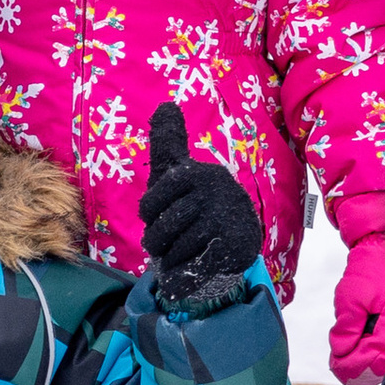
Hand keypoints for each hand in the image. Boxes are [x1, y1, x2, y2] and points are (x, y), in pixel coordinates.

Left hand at [138, 104, 263, 312]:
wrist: (235, 242)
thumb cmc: (196, 205)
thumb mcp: (179, 173)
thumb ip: (169, 142)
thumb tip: (165, 105)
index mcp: (197, 172)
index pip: (150, 204)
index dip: (150, 217)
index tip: (161, 214)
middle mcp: (215, 190)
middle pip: (161, 230)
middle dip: (159, 243)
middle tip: (169, 241)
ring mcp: (227, 219)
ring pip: (176, 251)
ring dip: (173, 260)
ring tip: (185, 253)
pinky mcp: (235, 248)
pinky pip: (193, 269)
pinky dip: (183, 278)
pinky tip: (188, 273)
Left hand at [327, 228, 384, 384]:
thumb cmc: (371, 270)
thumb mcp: (350, 299)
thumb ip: (346, 330)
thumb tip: (342, 353)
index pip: (370, 362)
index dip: (350, 368)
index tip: (336, 365)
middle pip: (379, 366)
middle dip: (356, 367)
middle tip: (338, 361)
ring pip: (384, 360)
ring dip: (364, 360)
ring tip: (347, 351)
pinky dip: (373, 350)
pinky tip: (361, 340)